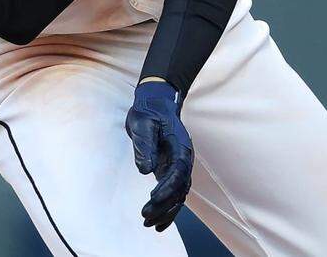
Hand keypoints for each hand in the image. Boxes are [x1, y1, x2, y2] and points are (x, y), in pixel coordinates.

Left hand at [125, 80, 193, 231]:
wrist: (154, 103)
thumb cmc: (149, 111)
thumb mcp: (143, 124)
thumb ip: (145, 146)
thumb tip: (146, 169)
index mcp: (180, 144)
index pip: (178, 171)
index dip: (167, 187)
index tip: (152, 198)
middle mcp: (183, 157)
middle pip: (180, 187)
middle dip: (165, 204)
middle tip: (146, 216)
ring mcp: (178, 165)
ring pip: (178, 194)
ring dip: (166, 211)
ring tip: (149, 223)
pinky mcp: (170, 170)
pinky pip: (173, 193)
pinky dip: (167, 209)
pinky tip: (157, 223)